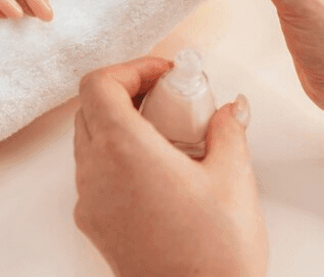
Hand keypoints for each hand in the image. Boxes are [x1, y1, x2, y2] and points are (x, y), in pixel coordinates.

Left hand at [74, 57, 267, 276]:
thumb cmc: (216, 255)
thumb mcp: (233, 178)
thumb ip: (228, 130)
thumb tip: (229, 109)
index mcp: (124, 151)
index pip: (98, 84)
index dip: (131, 68)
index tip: (164, 75)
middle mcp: (96, 173)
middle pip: (90, 108)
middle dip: (128, 92)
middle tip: (170, 98)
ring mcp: (90, 201)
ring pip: (90, 140)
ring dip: (121, 124)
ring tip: (170, 135)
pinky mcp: (95, 225)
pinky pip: (95, 174)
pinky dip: (117, 157)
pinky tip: (160, 171)